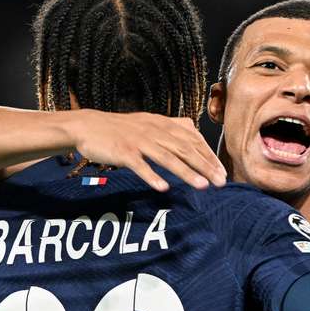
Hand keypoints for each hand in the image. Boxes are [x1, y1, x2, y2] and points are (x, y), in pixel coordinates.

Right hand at [69, 110, 225, 191]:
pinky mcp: (123, 152)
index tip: (222, 171)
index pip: (192, 140)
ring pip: (167, 158)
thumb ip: (170, 128)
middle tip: (221, 182)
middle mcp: (154, 131)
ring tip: (202, 186)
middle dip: (205, 166)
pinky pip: (140, 166)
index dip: (208, 155)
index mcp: (162, 124)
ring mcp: (139, 142)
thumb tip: (193, 132)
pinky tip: (164, 188)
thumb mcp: (148, 122)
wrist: (88, 125)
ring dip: (186, 173)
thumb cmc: (120, 128)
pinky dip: (152, 176)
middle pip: (185, 149)